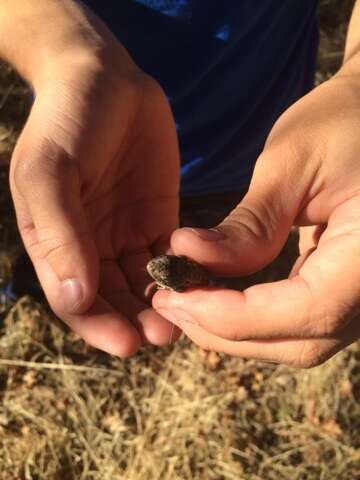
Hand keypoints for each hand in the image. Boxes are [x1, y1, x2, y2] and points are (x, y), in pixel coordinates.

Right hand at [10, 47, 179, 355]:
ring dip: (161, 304)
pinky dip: (183, 273)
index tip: (127, 344)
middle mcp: (89, 245)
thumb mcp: (50, 172)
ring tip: (184, 319)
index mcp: (55, 242)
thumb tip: (74, 298)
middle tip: (163, 336)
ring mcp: (125, 232)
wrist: (104, 79)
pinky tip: (198, 284)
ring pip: (143, 283)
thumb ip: (59, 234)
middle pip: (112, 299)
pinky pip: (171, 255)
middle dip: (135, 321)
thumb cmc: (67, 121)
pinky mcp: (159, 217)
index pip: (74, 299)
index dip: (98, 326)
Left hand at [153, 70, 359, 366]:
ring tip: (185, 301)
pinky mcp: (349, 290)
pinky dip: (256, 319)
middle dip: (227, 330)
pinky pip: (302, 323)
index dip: (235, 316)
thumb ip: (248, 225)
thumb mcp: (293, 164)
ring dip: (237, 330)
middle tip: (169, 303)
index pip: (308, 310)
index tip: (175, 299)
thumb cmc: (346, 123)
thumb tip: (186, 257)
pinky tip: (218, 299)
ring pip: (300, 341)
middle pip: (302, 341)